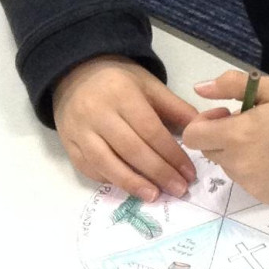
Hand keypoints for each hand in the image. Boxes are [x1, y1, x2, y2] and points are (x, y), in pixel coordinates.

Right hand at [52, 56, 197, 200]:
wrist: (74, 72)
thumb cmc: (119, 81)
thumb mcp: (149, 85)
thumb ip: (175, 108)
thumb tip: (202, 131)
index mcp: (122, 95)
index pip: (151, 131)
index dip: (171, 155)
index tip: (189, 173)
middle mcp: (97, 113)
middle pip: (131, 149)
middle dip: (158, 172)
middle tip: (178, 189)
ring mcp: (78, 129)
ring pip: (105, 162)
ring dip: (132, 183)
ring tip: (154, 195)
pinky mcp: (67, 142)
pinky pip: (87, 166)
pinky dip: (108, 179)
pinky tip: (128, 187)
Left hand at [183, 70, 268, 203]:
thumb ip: (231, 86)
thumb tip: (199, 89)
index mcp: (238, 135)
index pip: (193, 137)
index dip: (204, 123)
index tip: (227, 116)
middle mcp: (240, 164)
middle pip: (210, 152)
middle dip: (223, 138)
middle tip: (253, 128)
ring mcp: (253, 184)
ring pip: (230, 168)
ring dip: (239, 156)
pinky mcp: (266, 197)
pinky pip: (248, 182)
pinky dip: (256, 172)